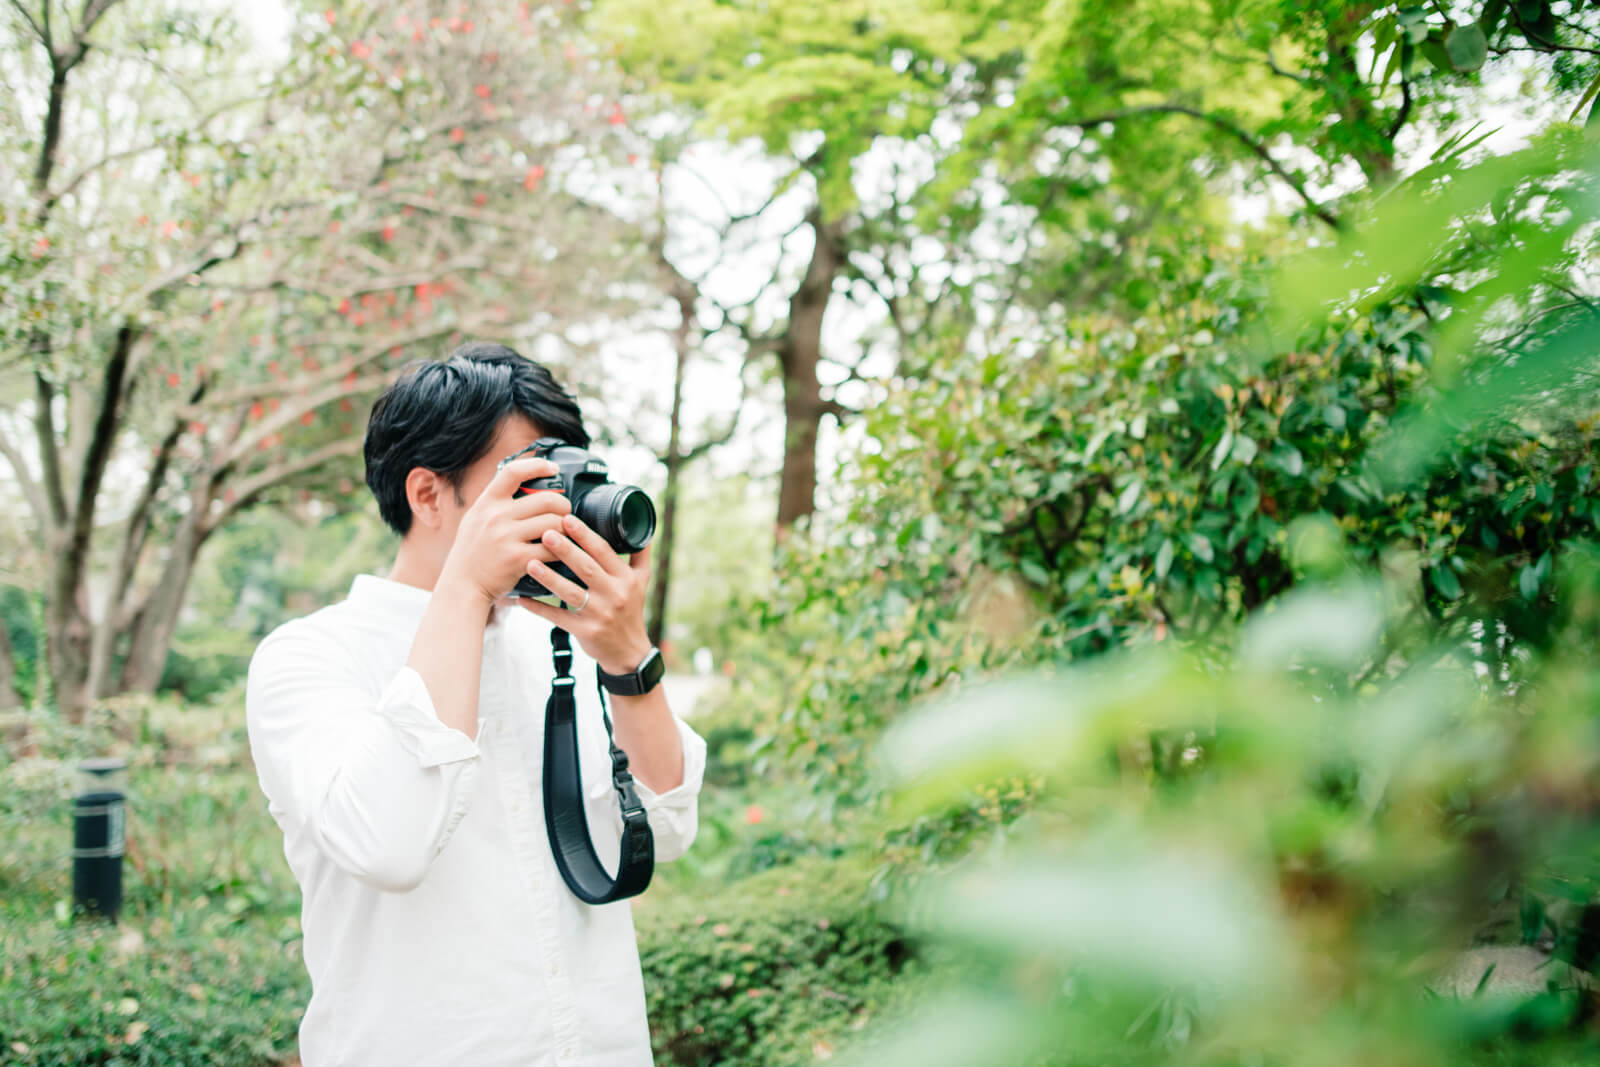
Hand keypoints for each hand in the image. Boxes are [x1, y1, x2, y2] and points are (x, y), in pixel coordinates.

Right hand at [437, 456, 571, 607]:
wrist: (462, 585)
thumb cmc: (472, 552)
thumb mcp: (475, 519)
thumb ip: (496, 503)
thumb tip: (524, 483)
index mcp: (486, 503)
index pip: (513, 472)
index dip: (537, 465)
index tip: (552, 468)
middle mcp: (495, 517)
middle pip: (546, 499)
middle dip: (564, 505)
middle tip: (566, 512)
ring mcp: (506, 538)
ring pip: (554, 523)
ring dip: (566, 529)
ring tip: (564, 533)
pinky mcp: (518, 559)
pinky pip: (551, 549)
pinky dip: (561, 550)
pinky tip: (559, 552)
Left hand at [517, 514, 651, 674]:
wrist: (630, 652)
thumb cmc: (631, 610)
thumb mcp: (642, 581)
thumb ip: (639, 554)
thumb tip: (643, 527)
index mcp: (625, 579)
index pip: (604, 552)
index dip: (585, 535)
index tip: (567, 518)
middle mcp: (614, 595)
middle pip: (586, 568)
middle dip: (566, 550)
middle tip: (546, 533)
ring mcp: (599, 614)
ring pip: (570, 593)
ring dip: (549, 578)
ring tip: (530, 563)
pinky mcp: (585, 631)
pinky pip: (558, 618)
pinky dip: (539, 609)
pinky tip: (522, 599)